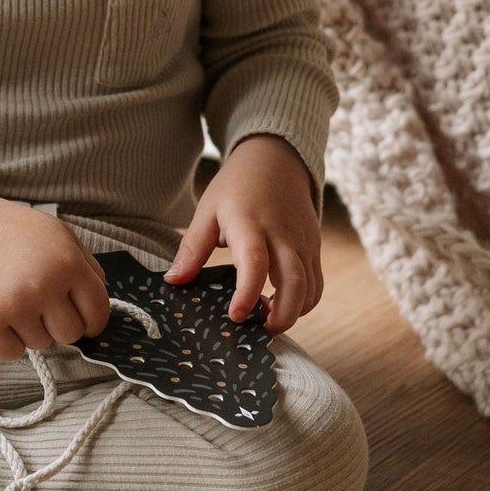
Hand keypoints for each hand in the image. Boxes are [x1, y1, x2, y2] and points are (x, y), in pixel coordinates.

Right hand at [0, 192, 110, 358]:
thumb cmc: (16, 234)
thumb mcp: (62, 237)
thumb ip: (87, 269)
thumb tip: (98, 309)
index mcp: (69, 265)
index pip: (98, 314)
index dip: (92, 321)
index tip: (82, 320)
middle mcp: (43, 287)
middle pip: (70, 335)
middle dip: (59, 325)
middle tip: (42, 306)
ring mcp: (13, 306)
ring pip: (40, 344)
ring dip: (31, 330)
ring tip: (15, 301)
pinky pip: (11, 353)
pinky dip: (8, 341)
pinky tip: (1, 316)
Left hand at [164, 134, 321, 333]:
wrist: (276, 159)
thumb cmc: (236, 187)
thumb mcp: (207, 211)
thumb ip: (192, 248)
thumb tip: (173, 281)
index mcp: (250, 225)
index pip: (254, 263)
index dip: (247, 292)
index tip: (235, 316)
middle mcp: (282, 235)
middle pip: (294, 282)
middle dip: (283, 315)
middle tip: (262, 331)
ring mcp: (303, 241)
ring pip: (311, 286)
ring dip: (294, 310)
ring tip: (267, 320)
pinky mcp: (313, 246)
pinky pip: (316, 280)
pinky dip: (304, 300)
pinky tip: (279, 304)